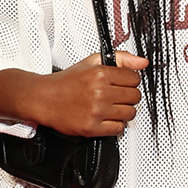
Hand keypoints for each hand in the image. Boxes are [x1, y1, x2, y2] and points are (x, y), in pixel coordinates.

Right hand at [32, 51, 147, 136]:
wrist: (44, 99)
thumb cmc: (67, 82)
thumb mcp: (93, 61)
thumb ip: (121, 58)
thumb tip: (143, 62)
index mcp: (101, 74)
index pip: (135, 78)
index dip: (130, 80)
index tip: (123, 83)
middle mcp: (99, 92)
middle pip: (135, 96)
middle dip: (129, 95)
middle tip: (118, 95)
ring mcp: (96, 111)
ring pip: (130, 113)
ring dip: (125, 110)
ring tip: (114, 107)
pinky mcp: (91, 128)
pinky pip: (119, 129)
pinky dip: (117, 125)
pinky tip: (108, 118)